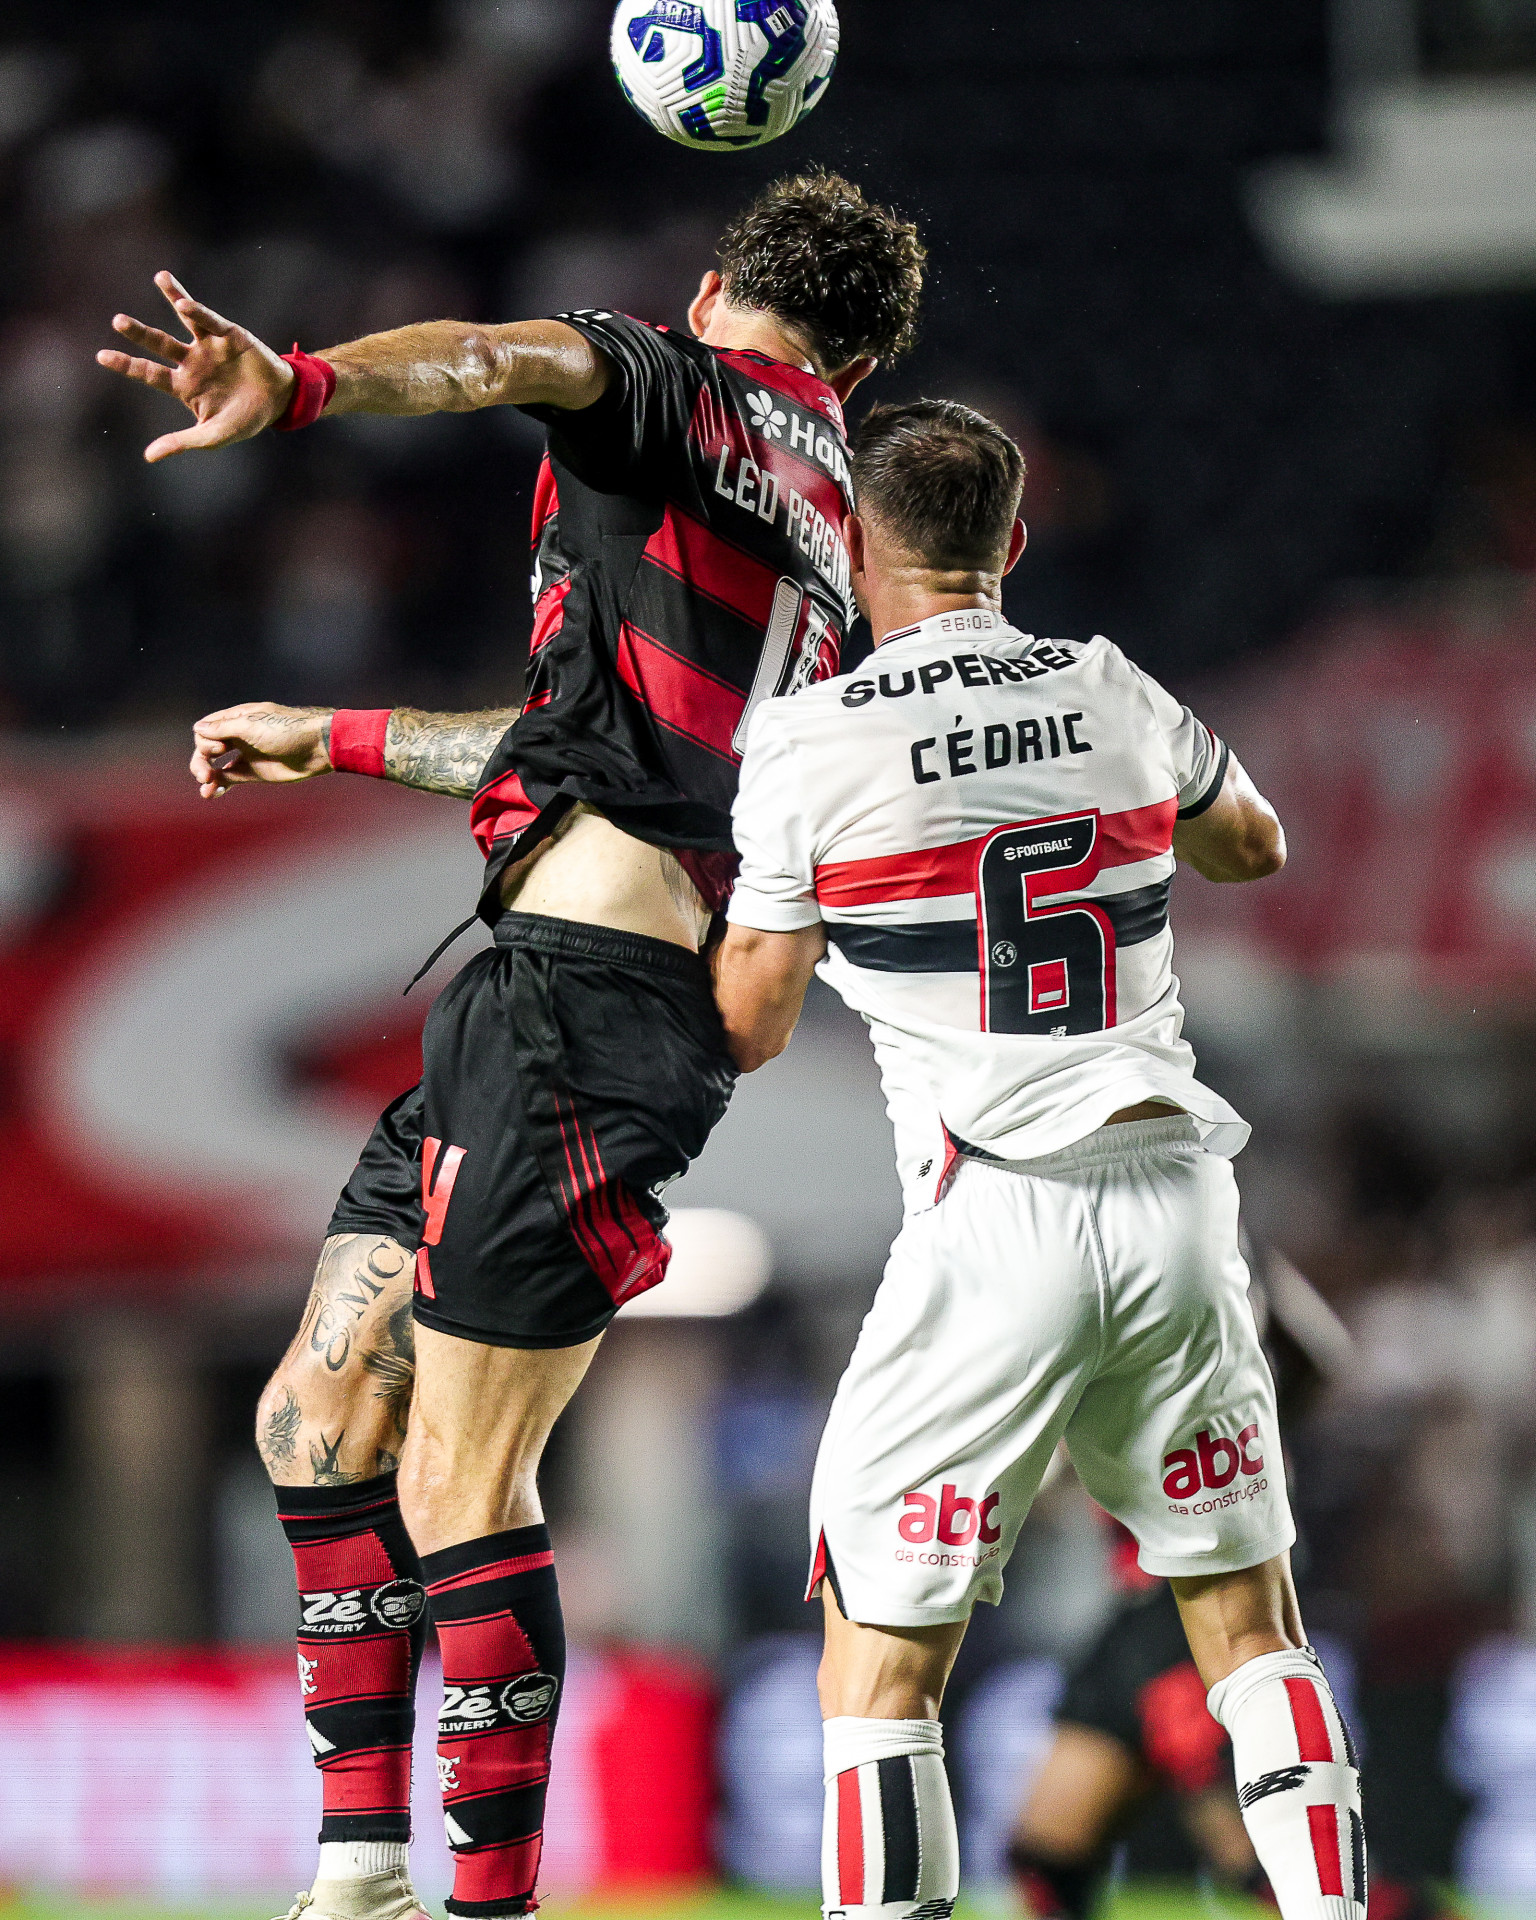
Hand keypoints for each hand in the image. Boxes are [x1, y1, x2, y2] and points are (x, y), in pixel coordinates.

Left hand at [98, 271, 297, 462]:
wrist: (280, 404)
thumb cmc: (245, 420)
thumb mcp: (213, 436)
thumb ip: (182, 442)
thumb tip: (149, 456)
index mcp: (184, 385)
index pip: (149, 372)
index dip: (126, 364)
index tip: (101, 355)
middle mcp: (192, 360)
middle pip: (159, 343)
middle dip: (139, 332)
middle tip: (118, 321)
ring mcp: (210, 345)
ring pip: (186, 318)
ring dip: (173, 299)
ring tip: (160, 278)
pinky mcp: (230, 334)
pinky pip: (210, 320)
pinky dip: (198, 311)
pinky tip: (183, 305)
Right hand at [191, 704, 332, 798]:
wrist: (318, 748)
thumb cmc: (287, 730)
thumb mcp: (252, 726)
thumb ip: (223, 729)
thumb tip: (197, 728)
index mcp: (238, 718)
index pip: (206, 729)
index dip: (205, 740)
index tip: (221, 747)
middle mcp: (239, 735)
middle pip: (207, 748)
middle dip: (201, 760)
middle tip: (204, 774)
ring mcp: (247, 754)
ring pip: (216, 765)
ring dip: (206, 774)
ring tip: (206, 785)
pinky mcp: (255, 772)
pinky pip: (230, 778)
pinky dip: (218, 785)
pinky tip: (210, 793)